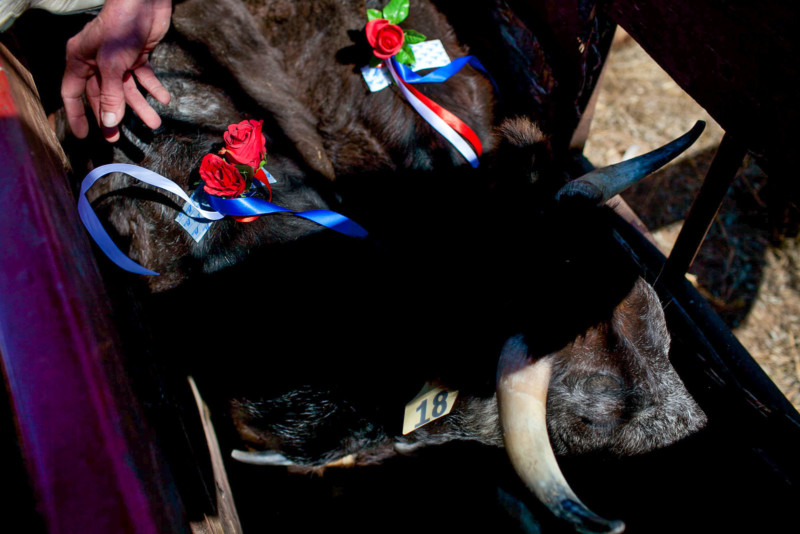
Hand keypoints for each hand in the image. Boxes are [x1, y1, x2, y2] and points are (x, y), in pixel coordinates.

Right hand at [61, 0, 171, 141]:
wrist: (144, 2)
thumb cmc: (120, 27)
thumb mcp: (112, 64)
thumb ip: (111, 94)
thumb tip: (110, 121)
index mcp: (80, 60)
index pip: (72, 93)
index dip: (77, 114)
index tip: (84, 135)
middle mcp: (96, 61)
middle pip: (102, 95)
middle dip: (112, 116)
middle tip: (117, 138)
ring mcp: (118, 59)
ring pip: (126, 89)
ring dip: (140, 106)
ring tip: (155, 124)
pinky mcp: (137, 55)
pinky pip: (144, 77)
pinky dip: (153, 88)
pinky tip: (164, 99)